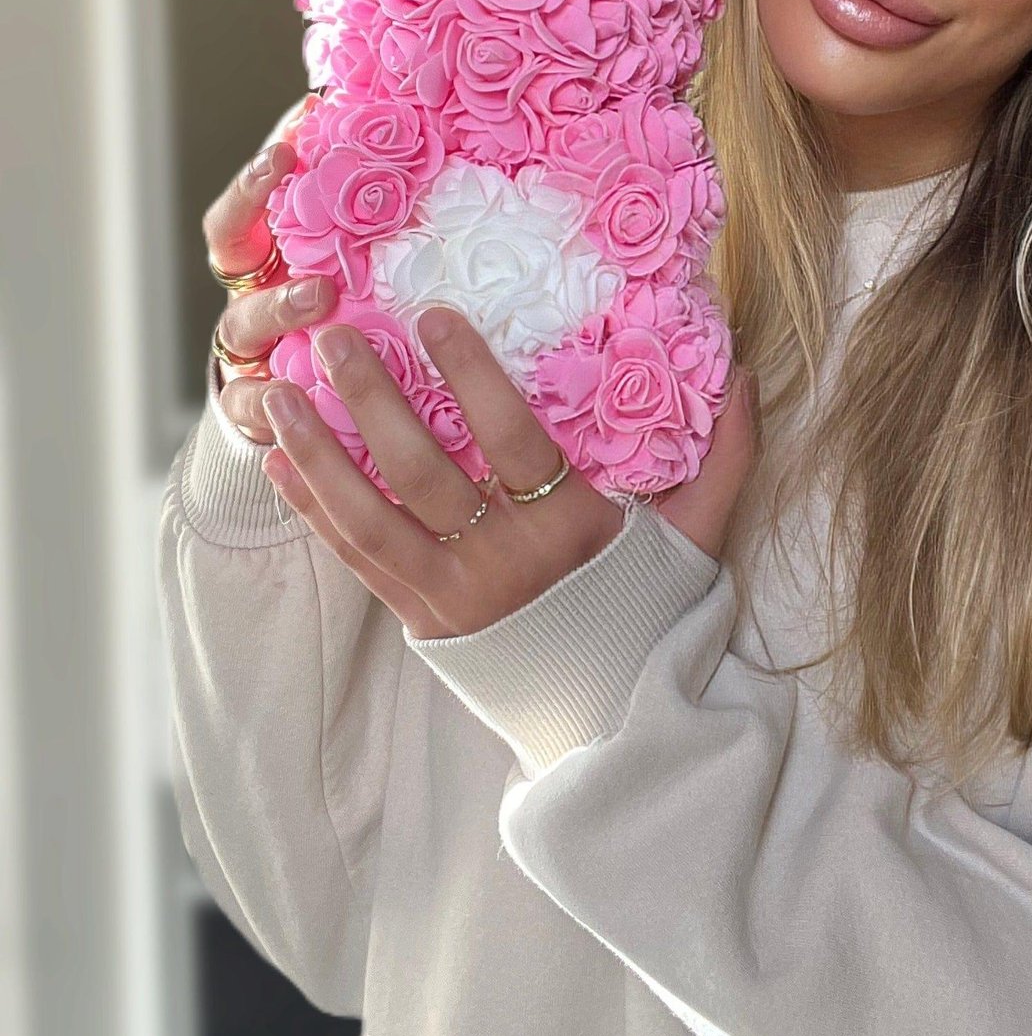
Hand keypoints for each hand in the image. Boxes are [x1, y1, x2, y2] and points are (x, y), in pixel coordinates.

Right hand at [203, 93, 331, 443]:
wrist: (315, 410)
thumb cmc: (344, 322)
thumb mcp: (352, 270)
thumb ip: (365, 221)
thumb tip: (410, 143)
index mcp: (267, 261)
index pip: (244, 211)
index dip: (257, 176)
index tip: (292, 138)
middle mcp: (250, 297)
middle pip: (233, 255)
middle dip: (259, 220)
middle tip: (310, 185)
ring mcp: (248, 351)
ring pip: (243, 326)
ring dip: (279, 305)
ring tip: (321, 294)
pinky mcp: (253, 408)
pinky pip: (248, 405)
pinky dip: (265, 403)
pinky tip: (292, 394)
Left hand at [258, 306, 761, 640]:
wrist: (620, 720)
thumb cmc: (655, 610)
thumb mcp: (700, 535)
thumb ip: (725, 454)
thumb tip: (752, 376)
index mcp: (571, 530)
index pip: (513, 440)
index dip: (473, 375)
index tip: (435, 315)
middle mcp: (503, 564)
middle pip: (425, 473)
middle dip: (374, 401)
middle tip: (335, 337)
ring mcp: (453, 598)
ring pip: (370, 518)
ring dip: (318, 453)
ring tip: (276, 393)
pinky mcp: (422, 622)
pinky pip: (356, 561)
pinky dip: (313, 508)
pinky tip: (279, 462)